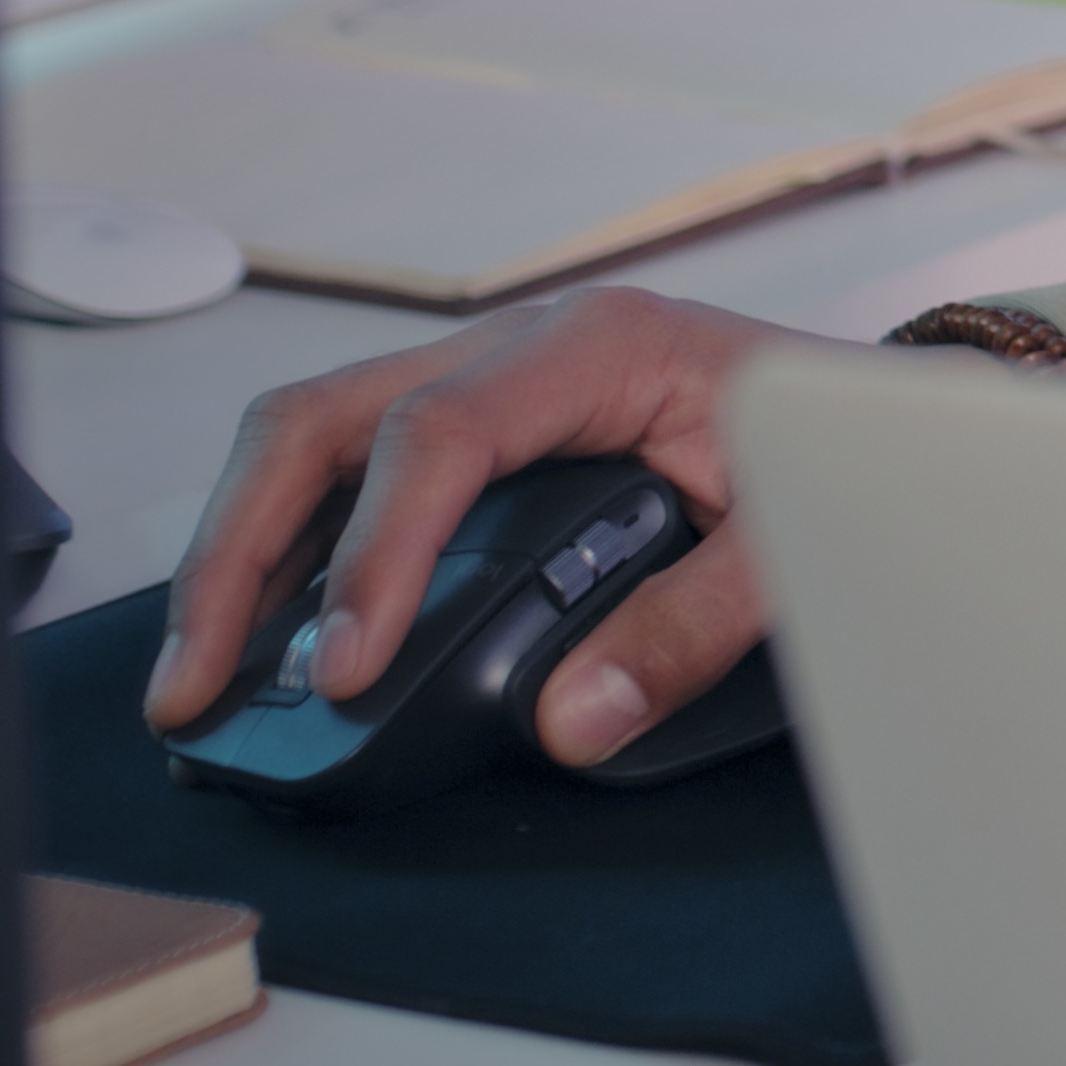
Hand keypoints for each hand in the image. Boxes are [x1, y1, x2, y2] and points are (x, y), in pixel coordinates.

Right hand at [139, 285, 816, 769]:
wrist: (866, 399)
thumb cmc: (831, 445)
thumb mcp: (794, 531)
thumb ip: (695, 624)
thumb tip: (576, 719)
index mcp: (595, 347)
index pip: (440, 434)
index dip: (376, 550)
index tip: (347, 664)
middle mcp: (514, 350)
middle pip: (323, 422)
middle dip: (238, 551)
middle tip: (198, 681)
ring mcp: (481, 384)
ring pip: (308, 442)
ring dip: (236, 554)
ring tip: (199, 678)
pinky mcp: (471, 434)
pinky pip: (342, 476)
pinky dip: (285, 554)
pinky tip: (260, 638)